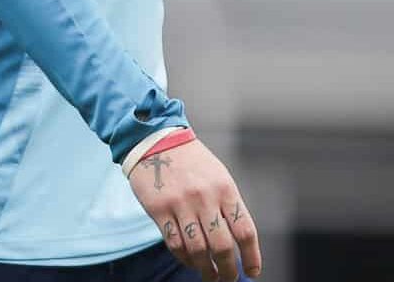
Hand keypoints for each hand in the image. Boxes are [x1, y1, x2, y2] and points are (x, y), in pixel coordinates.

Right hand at [129, 136, 261, 279]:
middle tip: (229, 278)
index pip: (245, 232)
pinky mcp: (158, 209)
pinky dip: (184, 258)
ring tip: (210, 275)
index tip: (252, 272)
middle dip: (228, 270)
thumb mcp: (219, 178)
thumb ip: (228, 207)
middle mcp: (204, 198)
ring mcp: (180, 204)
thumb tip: (238, 244)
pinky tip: (190, 261)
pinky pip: (174, 243)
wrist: (155, 140)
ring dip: (206, 270)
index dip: (252, 258)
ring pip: (198, 250)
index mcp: (225, 190)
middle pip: (222, 247)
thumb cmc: (192, 162)